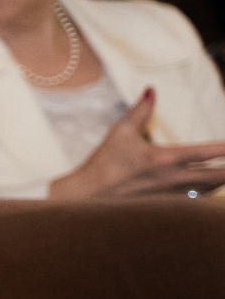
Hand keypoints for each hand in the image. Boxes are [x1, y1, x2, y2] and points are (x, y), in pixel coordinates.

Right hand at [49, 88, 224, 199]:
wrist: (87, 196)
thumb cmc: (103, 163)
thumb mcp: (120, 132)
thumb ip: (141, 110)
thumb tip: (151, 89)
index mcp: (163, 159)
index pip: (205, 153)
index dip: (224, 149)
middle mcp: (172, 179)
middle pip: (217, 176)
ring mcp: (171, 197)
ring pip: (210, 190)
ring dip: (221, 181)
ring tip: (224, 172)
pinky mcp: (166, 208)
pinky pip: (196, 202)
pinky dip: (207, 193)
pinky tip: (208, 188)